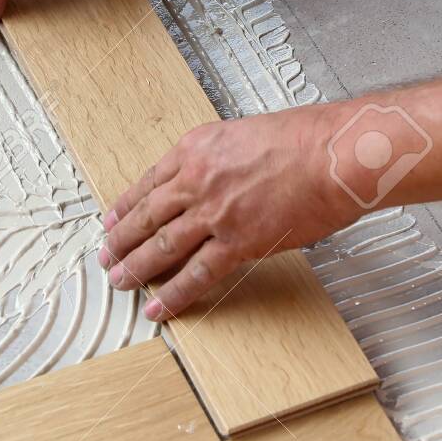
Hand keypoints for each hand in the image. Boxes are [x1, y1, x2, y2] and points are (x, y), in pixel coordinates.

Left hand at [99, 105, 361, 320]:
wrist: (335, 155)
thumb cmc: (307, 138)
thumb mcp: (248, 133)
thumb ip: (224, 157)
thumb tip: (220, 176)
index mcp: (197, 147)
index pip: (150, 181)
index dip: (127, 205)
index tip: (112, 219)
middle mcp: (197, 179)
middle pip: (148, 215)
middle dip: (122, 239)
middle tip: (106, 255)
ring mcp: (214, 213)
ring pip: (162, 245)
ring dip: (137, 267)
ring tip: (121, 281)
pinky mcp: (237, 243)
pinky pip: (197, 274)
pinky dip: (175, 294)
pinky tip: (158, 307)